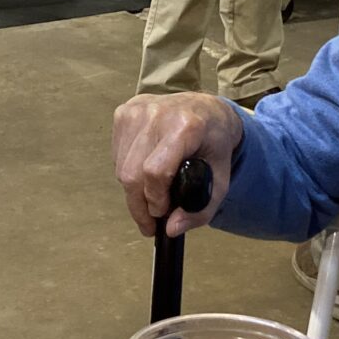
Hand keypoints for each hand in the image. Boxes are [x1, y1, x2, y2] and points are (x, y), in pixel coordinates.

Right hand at [112, 92, 243, 237]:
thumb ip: (201, 210)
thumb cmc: (215, 143)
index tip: (161, 214)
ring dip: (133, 191)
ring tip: (150, 196)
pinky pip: (117, 156)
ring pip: (121, 167)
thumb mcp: (220, 179)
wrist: (207, 110)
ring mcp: (137, 111)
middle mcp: (158, 113)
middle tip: (149, 221)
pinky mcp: (124, 112)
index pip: (155, 171)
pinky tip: (144, 171)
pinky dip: (128, 172)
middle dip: (139, 205)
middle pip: (132, 173)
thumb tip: (171, 229)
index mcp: (186, 126)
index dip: (155, 199)